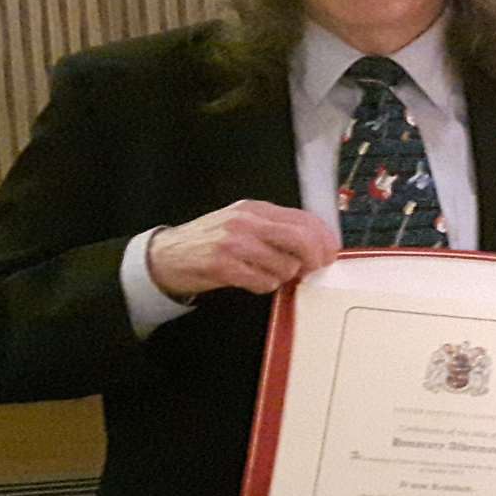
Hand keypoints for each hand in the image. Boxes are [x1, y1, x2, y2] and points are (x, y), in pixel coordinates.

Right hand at [146, 200, 339, 297]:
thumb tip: (316, 245)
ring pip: (285, 265)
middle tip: (312, 270)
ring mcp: (233, 242)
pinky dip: (265, 286)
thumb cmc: (210, 241)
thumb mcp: (244, 224)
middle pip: (301, 240)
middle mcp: (246, 221)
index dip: (325, 240)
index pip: (305, 220)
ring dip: (284, 277)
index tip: (330, 254)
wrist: (165, 256)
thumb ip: (276, 229)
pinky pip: (263, 282)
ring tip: (268, 274)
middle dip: (314, 260)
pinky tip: (253, 281)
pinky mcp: (222, 265)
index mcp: (256, 208)